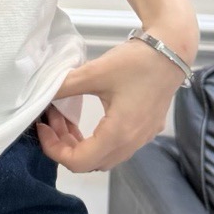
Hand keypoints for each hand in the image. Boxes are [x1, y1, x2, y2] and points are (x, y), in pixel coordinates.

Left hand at [33, 39, 188, 174]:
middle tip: (51, 119)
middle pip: (90, 163)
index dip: (54, 150)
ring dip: (80, 143)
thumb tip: (41, 95)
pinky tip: (86, 119)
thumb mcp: (94, 73)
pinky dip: (96, 138)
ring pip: (104, 156)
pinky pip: (116, 146)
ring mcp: (142, 138)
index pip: (79, 162)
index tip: (42, 127)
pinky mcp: (147, 129)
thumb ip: (64, 87)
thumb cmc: (136, 62)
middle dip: (64, 145)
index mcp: (119, 134)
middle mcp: (132, 143)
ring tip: (64, 118)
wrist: (172, 50)